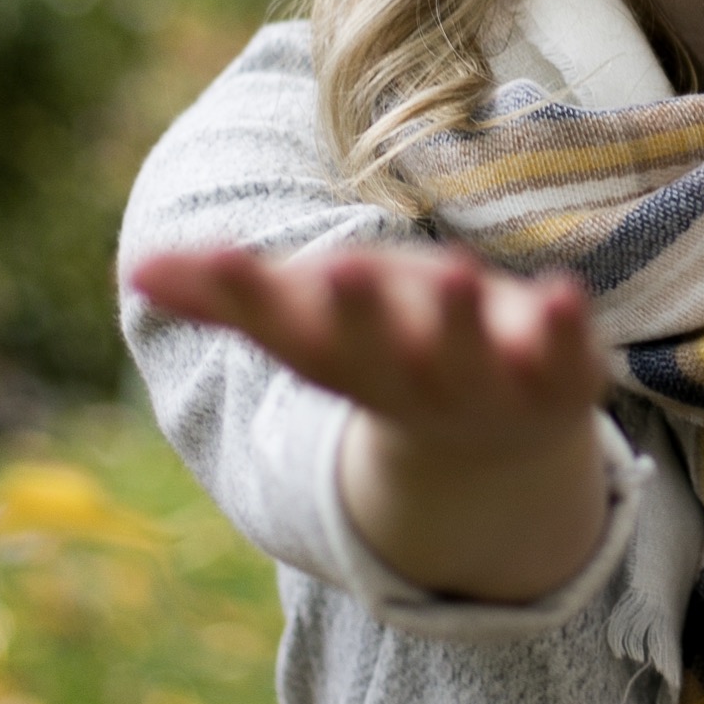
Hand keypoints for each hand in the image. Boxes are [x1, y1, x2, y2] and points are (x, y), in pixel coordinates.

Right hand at [130, 242, 609, 601]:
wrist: (500, 444)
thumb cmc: (389, 350)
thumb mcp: (312, 324)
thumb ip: (233, 295)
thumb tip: (137, 269)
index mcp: (342, 363)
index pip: (289, 332)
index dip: (255, 299)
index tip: (224, 259)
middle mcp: (408, 383)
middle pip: (378, 357)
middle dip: (361, 317)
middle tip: (340, 269)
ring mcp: (486, 389)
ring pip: (469, 362)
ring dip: (459, 325)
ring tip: (454, 271)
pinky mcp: (558, 380)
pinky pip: (564, 360)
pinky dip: (565, 332)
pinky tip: (563, 290)